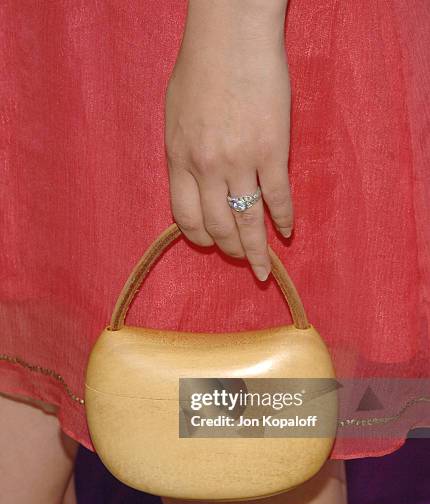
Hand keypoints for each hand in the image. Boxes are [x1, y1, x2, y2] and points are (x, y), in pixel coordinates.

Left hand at [164, 8, 292, 280]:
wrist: (232, 34)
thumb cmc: (200, 67)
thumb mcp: (174, 115)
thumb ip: (182, 154)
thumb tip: (193, 183)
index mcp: (179, 159)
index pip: (185, 217)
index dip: (198, 237)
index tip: (208, 243)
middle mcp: (207, 169)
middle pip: (218, 227)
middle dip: (229, 250)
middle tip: (240, 260)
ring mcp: (241, 162)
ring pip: (248, 223)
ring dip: (256, 251)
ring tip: (263, 269)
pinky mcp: (274, 152)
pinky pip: (278, 198)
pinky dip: (284, 220)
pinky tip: (288, 232)